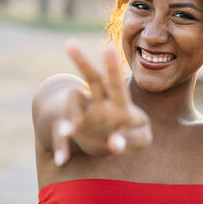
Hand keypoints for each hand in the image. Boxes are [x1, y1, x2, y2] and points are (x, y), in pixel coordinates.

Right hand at [52, 39, 151, 165]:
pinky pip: (63, 135)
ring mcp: (83, 113)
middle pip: (92, 78)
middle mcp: (99, 101)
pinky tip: (62, 160)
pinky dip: (62, 146)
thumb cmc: (130, 133)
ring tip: (67, 132)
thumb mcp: (140, 138)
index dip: (113, 65)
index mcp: (119, 101)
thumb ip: (135, 141)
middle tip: (70, 43)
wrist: (108, 140)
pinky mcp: (72, 128)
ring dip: (68, 118)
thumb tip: (115, 144)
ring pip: (71, 106)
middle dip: (82, 61)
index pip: (117, 82)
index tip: (108, 47)